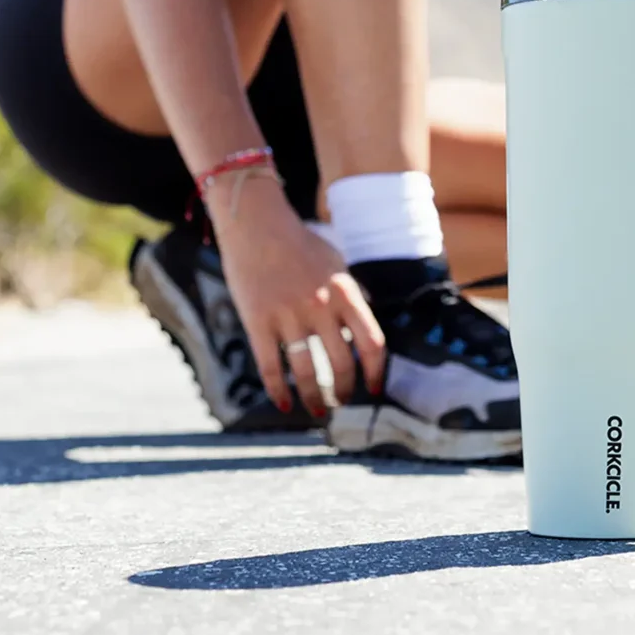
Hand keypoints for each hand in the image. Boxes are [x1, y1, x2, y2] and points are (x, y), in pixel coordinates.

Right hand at [210, 177, 384, 415]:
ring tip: (318, 409)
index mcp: (345, 291)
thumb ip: (351, 296)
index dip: (377, 372)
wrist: (256, 224)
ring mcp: (288, 315)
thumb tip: (362, 330)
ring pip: (308, 372)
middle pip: (343, 362)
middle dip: (345, 390)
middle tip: (342, 401)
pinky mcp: (258, 321)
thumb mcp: (335, 264)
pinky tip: (284, 404)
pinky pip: (270, 367)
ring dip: (315, 398)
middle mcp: (321, 306)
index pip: (372, 342)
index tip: (376, 388)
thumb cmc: (298, 244)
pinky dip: (279, 391)